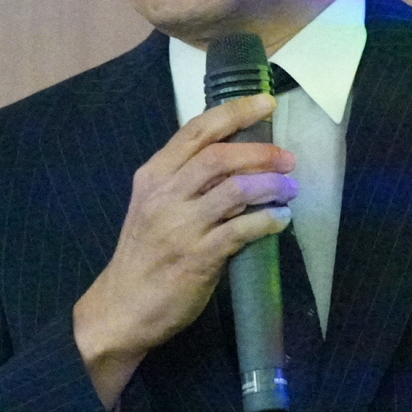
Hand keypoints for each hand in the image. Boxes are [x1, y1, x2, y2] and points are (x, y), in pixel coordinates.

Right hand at [73, 93, 295, 408]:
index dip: (235, 112)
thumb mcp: (155, 206)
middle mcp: (164, 195)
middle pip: (220, 156)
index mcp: (154, 175)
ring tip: (290, 189)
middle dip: (261, 152)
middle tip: (289, 158)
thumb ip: (188, 180)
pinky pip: (241, 231)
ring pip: (234, 190)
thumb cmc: (145, 254)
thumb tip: (242, 159)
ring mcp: (179, 227)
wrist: (120, 309)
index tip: (265, 102)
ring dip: (270, 185)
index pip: (196, 130)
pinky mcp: (196, 258)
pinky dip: (267, 221)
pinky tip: (281, 220)